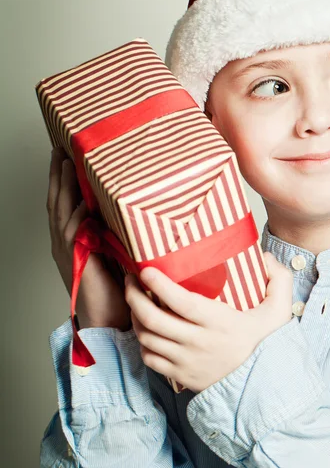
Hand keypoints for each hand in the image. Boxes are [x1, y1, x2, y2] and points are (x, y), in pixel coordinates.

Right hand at [47, 146, 130, 330]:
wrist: (110, 317)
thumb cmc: (118, 285)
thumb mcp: (118, 248)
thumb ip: (118, 229)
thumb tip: (133, 206)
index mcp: (75, 236)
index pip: (67, 201)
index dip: (65, 179)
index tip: (67, 154)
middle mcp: (66, 240)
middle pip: (58, 200)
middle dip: (59, 175)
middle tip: (60, 149)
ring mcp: (68, 250)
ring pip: (62, 212)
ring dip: (64, 188)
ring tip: (68, 164)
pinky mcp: (77, 261)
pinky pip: (73, 234)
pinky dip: (76, 217)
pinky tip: (82, 203)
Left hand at [124, 252, 292, 392]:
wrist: (262, 387)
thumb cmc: (266, 344)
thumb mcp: (279, 310)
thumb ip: (279, 279)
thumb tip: (263, 257)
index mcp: (219, 322)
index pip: (181, 301)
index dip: (159, 285)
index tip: (146, 270)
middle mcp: (198, 342)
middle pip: (153, 318)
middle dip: (134, 296)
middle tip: (131, 279)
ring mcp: (186, 361)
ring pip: (147, 338)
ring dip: (135, 317)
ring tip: (135, 299)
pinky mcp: (179, 376)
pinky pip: (149, 359)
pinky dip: (142, 341)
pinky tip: (145, 328)